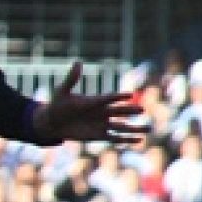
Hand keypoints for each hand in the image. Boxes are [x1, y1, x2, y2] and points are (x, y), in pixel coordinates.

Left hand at [33, 62, 149, 145]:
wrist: (52, 122)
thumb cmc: (57, 105)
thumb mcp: (62, 91)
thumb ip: (71, 79)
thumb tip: (78, 62)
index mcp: (94, 101)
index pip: (109, 98)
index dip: (118, 97)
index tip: (129, 95)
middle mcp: (102, 112)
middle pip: (120, 111)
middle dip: (131, 110)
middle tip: (143, 109)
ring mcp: (102, 124)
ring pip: (122, 126)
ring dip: (135, 128)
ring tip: (149, 129)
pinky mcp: (99, 136)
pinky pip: (115, 137)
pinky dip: (126, 139)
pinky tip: (138, 139)